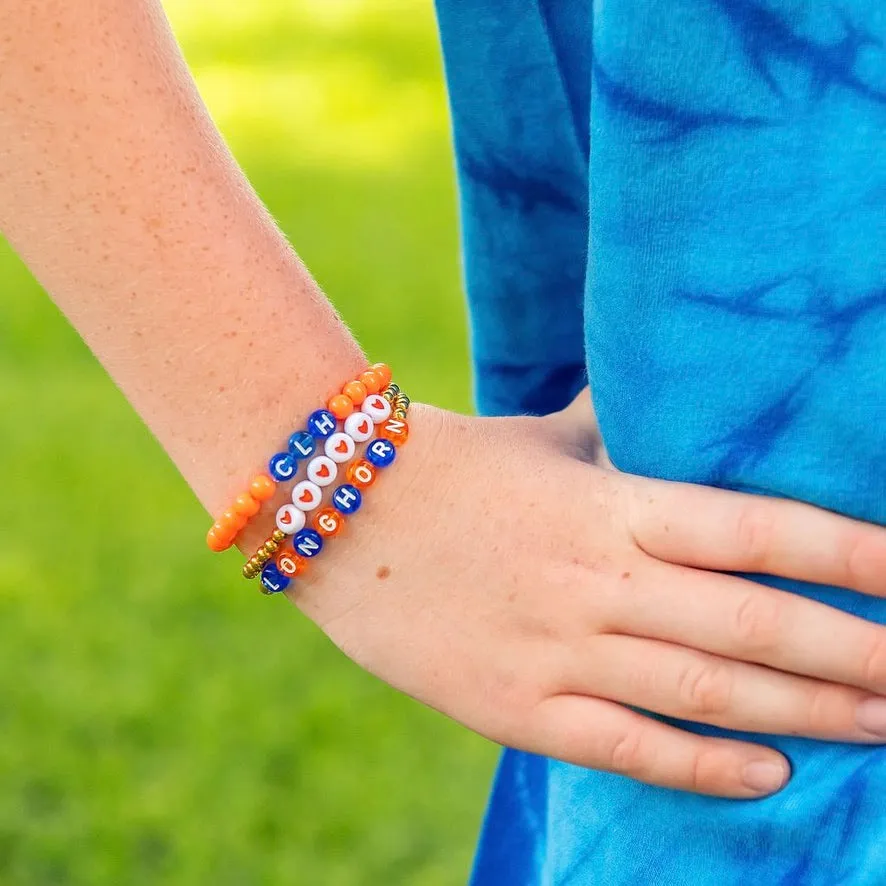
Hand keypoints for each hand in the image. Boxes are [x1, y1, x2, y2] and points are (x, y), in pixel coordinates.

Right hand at [288, 401, 885, 797]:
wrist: (337, 513)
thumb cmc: (446, 463)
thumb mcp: (538, 435)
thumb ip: (613, 421)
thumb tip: (667, 385)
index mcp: (609, 502)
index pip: (759, 528)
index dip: (852, 553)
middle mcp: (598, 579)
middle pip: (755, 622)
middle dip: (856, 651)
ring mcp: (558, 648)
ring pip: (708, 689)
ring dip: (807, 711)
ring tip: (883, 722)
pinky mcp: (513, 705)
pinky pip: (627, 745)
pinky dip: (704, 765)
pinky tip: (772, 772)